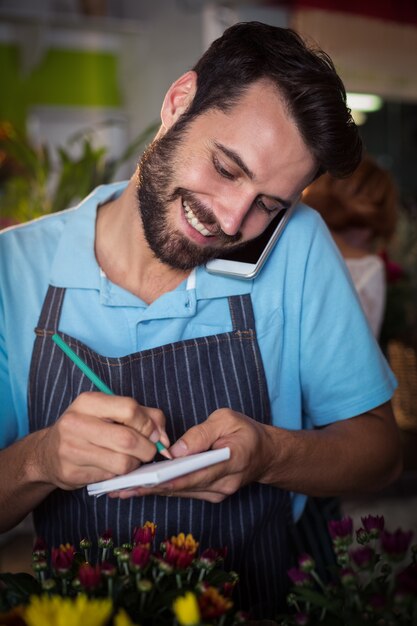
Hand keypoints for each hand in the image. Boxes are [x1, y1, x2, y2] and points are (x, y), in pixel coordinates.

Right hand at [34, 392, 169, 489]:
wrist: (47, 453)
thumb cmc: (88, 428)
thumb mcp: (111, 412)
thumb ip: (144, 416)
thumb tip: (163, 438)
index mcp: (88, 402)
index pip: (130, 409)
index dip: (148, 424)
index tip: (154, 434)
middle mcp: (76, 423)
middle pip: (128, 439)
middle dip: (147, 449)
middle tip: (148, 452)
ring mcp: (71, 449)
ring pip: (122, 463)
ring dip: (135, 464)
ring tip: (131, 460)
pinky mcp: (71, 473)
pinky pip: (110, 478)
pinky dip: (120, 475)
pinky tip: (114, 468)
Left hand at [111, 409, 271, 501]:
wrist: (268, 454)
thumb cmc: (247, 432)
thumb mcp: (227, 420)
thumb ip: (202, 434)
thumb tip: (176, 450)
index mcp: (228, 463)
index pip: (190, 475)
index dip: (162, 479)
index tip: (137, 481)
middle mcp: (221, 485)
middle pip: (179, 488)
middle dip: (147, 488)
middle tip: (118, 488)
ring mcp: (216, 493)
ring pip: (179, 492)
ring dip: (150, 491)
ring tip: (121, 489)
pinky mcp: (211, 494)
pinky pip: (183, 491)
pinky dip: (162, 488)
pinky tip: (140, 486)